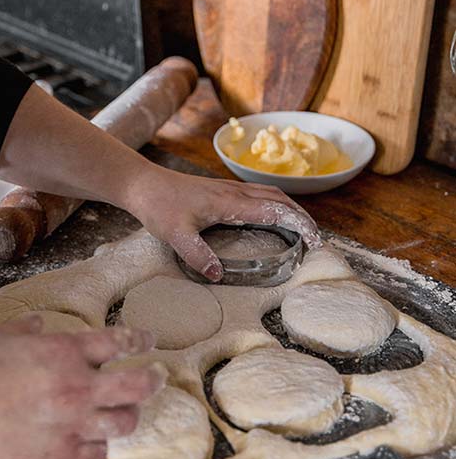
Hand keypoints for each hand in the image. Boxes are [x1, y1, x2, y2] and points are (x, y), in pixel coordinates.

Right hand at [0, 316, 163, 458]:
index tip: (148, 338)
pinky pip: (97, 453)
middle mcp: (77, 387)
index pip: (117, 341)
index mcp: (64, 352)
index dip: (138, 338)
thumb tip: (39, 322)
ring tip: (127, 411)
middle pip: (136, 385)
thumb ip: (26, 328)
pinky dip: (99, 445)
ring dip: (129, 415)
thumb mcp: (0, 335)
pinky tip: (95, 439)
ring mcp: (72, 424)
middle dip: (153, 379)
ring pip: (124, 423)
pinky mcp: (61, 455)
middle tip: (158, 376)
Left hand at [129, 164, 320, 280]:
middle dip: (302, 217)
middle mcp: (234, 192)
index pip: (275, 211)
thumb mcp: (175, 234)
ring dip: (289, 208)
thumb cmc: (158, 205)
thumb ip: (197, 254)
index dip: (299, 224)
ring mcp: (228, 189)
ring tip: (301, 228)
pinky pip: (257, 194)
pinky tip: (270, 216)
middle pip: (279, 199)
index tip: (314, 240)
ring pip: (270, 194)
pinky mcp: (220, 190)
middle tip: (315, 240)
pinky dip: (274, 204)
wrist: (142, 183)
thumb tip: (218, 275)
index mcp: (229, 202)